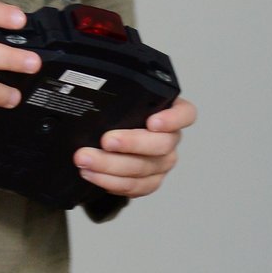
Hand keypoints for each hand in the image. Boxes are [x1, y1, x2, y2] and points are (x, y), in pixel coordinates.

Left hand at [73, 94, 196, 199]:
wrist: (105, 136)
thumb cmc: (116, 112)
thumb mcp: (119, 96)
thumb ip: (116, 91)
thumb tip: (92, 86)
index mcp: (170, 111)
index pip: (185, 114)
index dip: (172, 119)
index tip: (153, 121)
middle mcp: (170, 138)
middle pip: (163, 144)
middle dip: (131, 143)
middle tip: (106, 140)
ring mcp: (162, 162)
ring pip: (145, 168)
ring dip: (111, 165)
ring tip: (86, 159)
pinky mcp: (150, 181)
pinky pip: (135, 186)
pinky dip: (111, 182)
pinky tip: (92, 173)